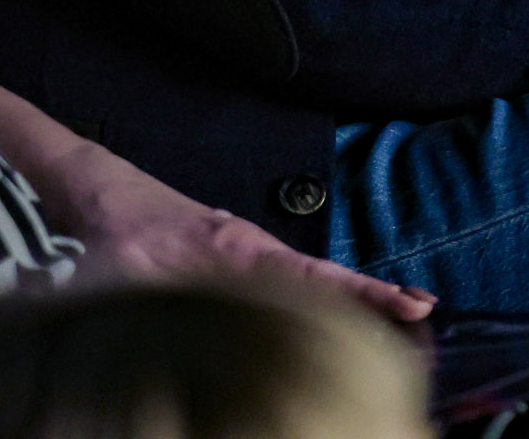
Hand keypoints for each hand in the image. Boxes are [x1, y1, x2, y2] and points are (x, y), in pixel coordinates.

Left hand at [54, 141, 435, 322]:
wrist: (101, 196)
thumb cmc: (118, 227)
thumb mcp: (126, 265)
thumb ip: (147, 288)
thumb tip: (157, 315)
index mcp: (237, 252)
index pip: (314, 277)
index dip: (365, 295)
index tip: (414, 306)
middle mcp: (255, 254)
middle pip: (329, 283)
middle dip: (378, 304)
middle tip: (426, 326)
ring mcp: (252, 260)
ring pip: (314, 286)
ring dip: (355, 308)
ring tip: (405, 332)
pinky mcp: (243, 269)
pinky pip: (294, 287)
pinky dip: (329, 301)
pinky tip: (346, 327)